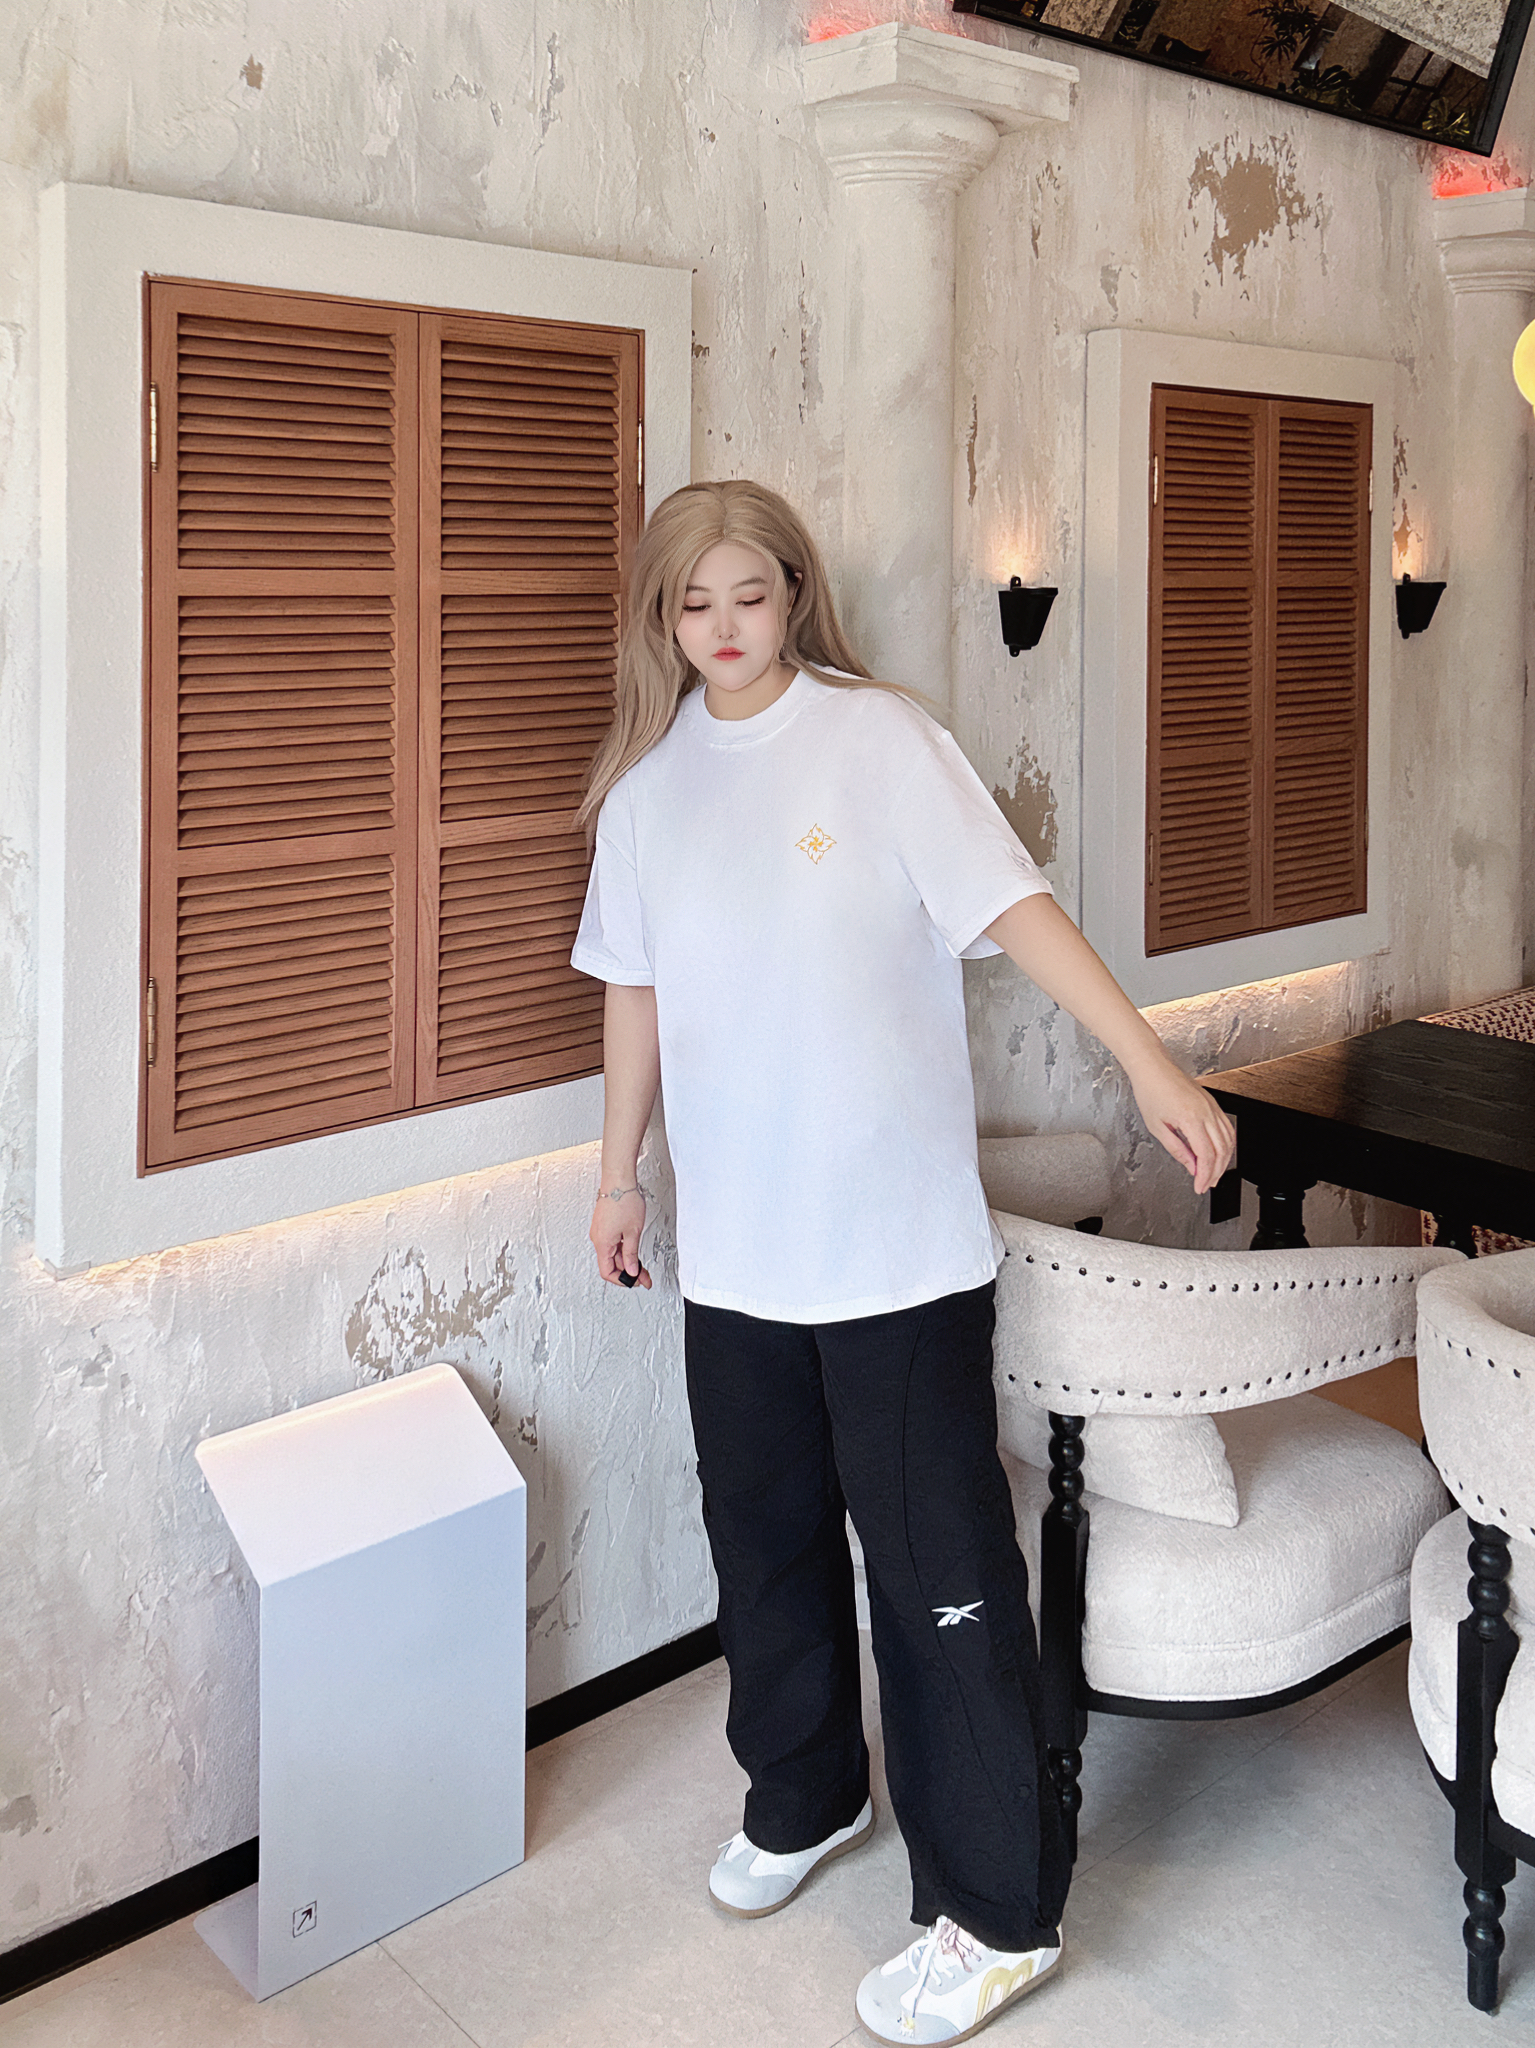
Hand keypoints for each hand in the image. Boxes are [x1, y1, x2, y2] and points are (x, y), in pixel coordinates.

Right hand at [590, 1186, 650, 1288]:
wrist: (619, 1180)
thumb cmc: (625, 1201)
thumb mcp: (633, 1232)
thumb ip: (631, 1254)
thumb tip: (631, 1270)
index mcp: (603, 1243)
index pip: (607, 1272)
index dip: (622, 1280)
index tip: (635, 1281)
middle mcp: (598, 1238)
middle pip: (611, 1263)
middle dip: (628, 1271)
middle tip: (644, 1277)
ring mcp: (600, 1231)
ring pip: (612, 1253)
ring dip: (627, 1261)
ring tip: (642, 1264)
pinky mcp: (604, 1225)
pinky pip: (612, 1243)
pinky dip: (623, 1250)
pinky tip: (633, 1250)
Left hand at [1127, 1057, 1235, 1195]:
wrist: (1153, 1068)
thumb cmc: (1151, 1092)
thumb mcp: (1157, 1127)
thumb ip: (1177, 1150)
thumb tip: (1192, 1167)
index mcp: (1191, 1119)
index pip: (1206, 1156)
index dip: (1205, 1175)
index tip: (1200, 1187)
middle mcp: (1206, 1112)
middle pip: (1222, 1150)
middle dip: (1216, 1172)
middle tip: (1207, 1184)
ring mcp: (1212, 1107)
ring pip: (1229, 1140)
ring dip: (1224, 1160)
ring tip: (1213, 1173)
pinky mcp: (1213, 1103)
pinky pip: (1227, 1127)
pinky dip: (1227, 1144)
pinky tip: (1220, 1153)